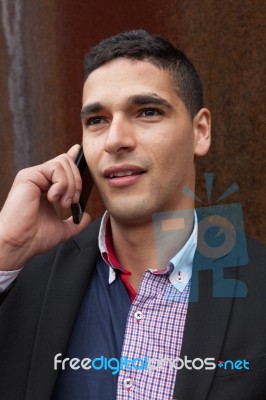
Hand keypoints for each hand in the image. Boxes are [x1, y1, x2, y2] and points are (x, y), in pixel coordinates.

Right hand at [0, 145, 90, 270]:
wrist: (20, 244)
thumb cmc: (34, 238)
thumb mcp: (62, 229)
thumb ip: (76, 222)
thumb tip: (86, 216)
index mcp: (46, 188)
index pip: (61, 166)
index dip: (73, 157)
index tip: (80, 152)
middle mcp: (39, 179)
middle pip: (66, 162)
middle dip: (77, 182)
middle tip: (72, 202)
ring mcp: (33, 176)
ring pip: (63, 163)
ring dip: (70, 185)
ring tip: (63, 203)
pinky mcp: (29, 176)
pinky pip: (55, 168)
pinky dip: (61, 183)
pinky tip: (53, 198)